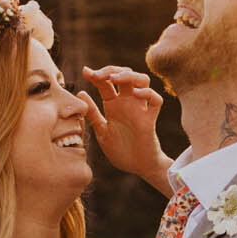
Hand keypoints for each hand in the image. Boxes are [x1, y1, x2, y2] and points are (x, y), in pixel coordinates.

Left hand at [82, 65, 171, 194]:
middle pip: (124, 74)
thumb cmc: (120, 150)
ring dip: (129, 75)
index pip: (106, 83)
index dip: (96, 74)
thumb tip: (80, 93)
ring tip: (114, 79)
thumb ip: (92, 114)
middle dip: (111, 70)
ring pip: (142, 80)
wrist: (136, 167)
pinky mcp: (150, 119)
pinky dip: (148, 94)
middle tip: (98, 75)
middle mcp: (127, 103)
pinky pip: (156, 101)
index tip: (85, 71)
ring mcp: (140, 109)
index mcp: (113, 104)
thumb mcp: (101, 131)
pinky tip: (136, 93)